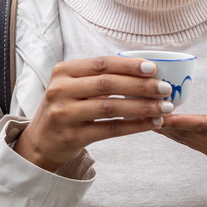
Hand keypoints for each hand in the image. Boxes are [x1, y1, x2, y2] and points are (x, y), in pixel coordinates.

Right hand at [15, 56, 173, 171]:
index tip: (153, 68)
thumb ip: (100, 77)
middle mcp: (61, 90)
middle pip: (108, 84)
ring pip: (111, 107)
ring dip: (142, 107)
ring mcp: (64, 114)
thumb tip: (146, 71)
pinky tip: (151, 123)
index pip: (102, 64)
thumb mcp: (74, 86)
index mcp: (64, 71)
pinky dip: (134, 126)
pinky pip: (110, 129)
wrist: (40, 142)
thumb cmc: (66, 107)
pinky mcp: (72, 137)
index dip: (129, 65)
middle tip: (166, 89)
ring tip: (164, 108)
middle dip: (141, 86)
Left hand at [157, 82, 206, 197]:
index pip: (206, 125)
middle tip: (144, 110)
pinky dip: (179, 136)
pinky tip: (166, 128)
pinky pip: (195, 146)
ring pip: (190, 142)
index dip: (181, 120)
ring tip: (148, 117)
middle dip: (167, 124)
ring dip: (170, 131)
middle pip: (192, 135)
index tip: (161, 113)